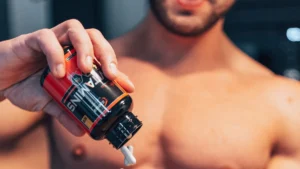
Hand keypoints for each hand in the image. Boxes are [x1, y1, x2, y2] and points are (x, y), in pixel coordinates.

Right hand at [0, 19, 134, 135]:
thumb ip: (66, 112)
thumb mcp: (51, 102)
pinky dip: (55, 54)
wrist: (1, 81)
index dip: (118, 70)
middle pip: (94, 36)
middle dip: (106, 53)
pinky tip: (58, 72)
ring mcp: (52, 40)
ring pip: (76, 29)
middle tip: (110, 75)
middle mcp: (68, 45)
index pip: (102, 57)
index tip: (128, 87)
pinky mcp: (33, 40)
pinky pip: (47, 38)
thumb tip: (82, 131)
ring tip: (86, 70)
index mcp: (76, 58)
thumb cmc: (27, 85)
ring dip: (85, 48)